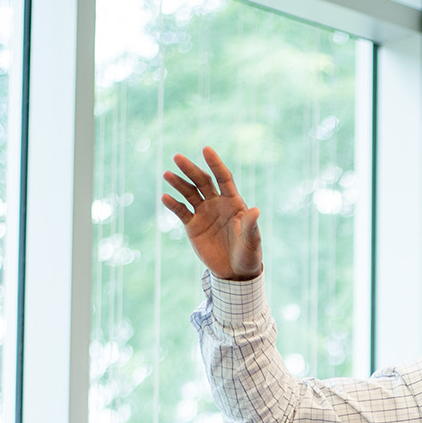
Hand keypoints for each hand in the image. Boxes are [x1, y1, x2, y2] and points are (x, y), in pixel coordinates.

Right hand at [161, 146, 262, 280]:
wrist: (235, 272)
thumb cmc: (248, 255)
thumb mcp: (252, 242)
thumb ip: (250, 226)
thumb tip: (255, 210)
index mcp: (233, 202)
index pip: (223, 178)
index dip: (216, 164)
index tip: (206, 149)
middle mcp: (217, 203)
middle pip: (202, 182)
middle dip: (191, 169)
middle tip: (177, 157)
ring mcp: (204, 213)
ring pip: (189, 193)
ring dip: (178, 183)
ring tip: (167, 174)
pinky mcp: (193, 226)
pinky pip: (181, 211)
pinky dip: (173, 204)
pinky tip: (165, 197)